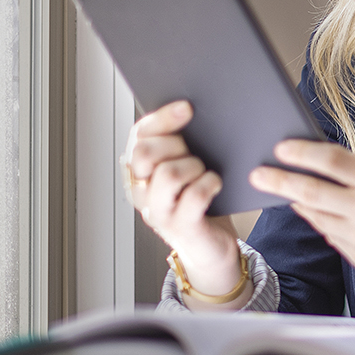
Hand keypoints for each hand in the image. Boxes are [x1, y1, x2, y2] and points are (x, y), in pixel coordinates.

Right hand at [124, 101, 242, 298]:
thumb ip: (180, 144)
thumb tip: (191, 111)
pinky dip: (209, 184)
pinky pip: (194, 195)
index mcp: (140, 171)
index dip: (161, 118)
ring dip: (193, 167)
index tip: (186, 107)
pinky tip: (216, 184)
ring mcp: (158, 211)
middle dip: (176, 144)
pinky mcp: (181, 226)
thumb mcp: (186, 168)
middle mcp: (142, 191)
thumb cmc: (200, 202)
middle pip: (146, 153)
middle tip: (195, 152)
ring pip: (168, 174)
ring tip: (204, 173)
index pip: (138, 135)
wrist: (210, 247)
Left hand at [250, 141, 354, 306]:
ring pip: (317, 217)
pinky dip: (326, 224)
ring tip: (290, 193)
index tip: (279, 148)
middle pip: (309, 191)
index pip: (329, 160)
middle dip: (278, 181)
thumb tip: (325, 163)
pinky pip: (332, 237)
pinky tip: (329, 216)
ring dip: (301, 204)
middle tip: (257, 174)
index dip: (299, 152)